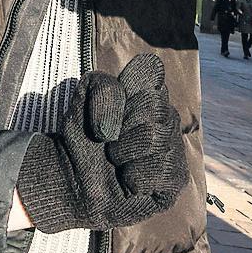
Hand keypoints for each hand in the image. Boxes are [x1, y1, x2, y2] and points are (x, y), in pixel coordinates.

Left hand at [14, 54, 187, 232]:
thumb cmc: (82, 140)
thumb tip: (119, 122)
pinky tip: (129, 183)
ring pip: (155, 138)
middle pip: (153, 104)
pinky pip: (165, 170)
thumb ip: (103, 91)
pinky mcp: (177, 177)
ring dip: (123, 155)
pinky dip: (136, 179)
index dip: (125, 88)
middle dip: (119, 127)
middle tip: (108, 143)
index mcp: (146, 90)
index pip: (151, 68)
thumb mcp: (81, 104)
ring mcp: (174, 145)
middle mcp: (165, 114)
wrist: (75, 184)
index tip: (107, 108)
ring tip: (117, 163)